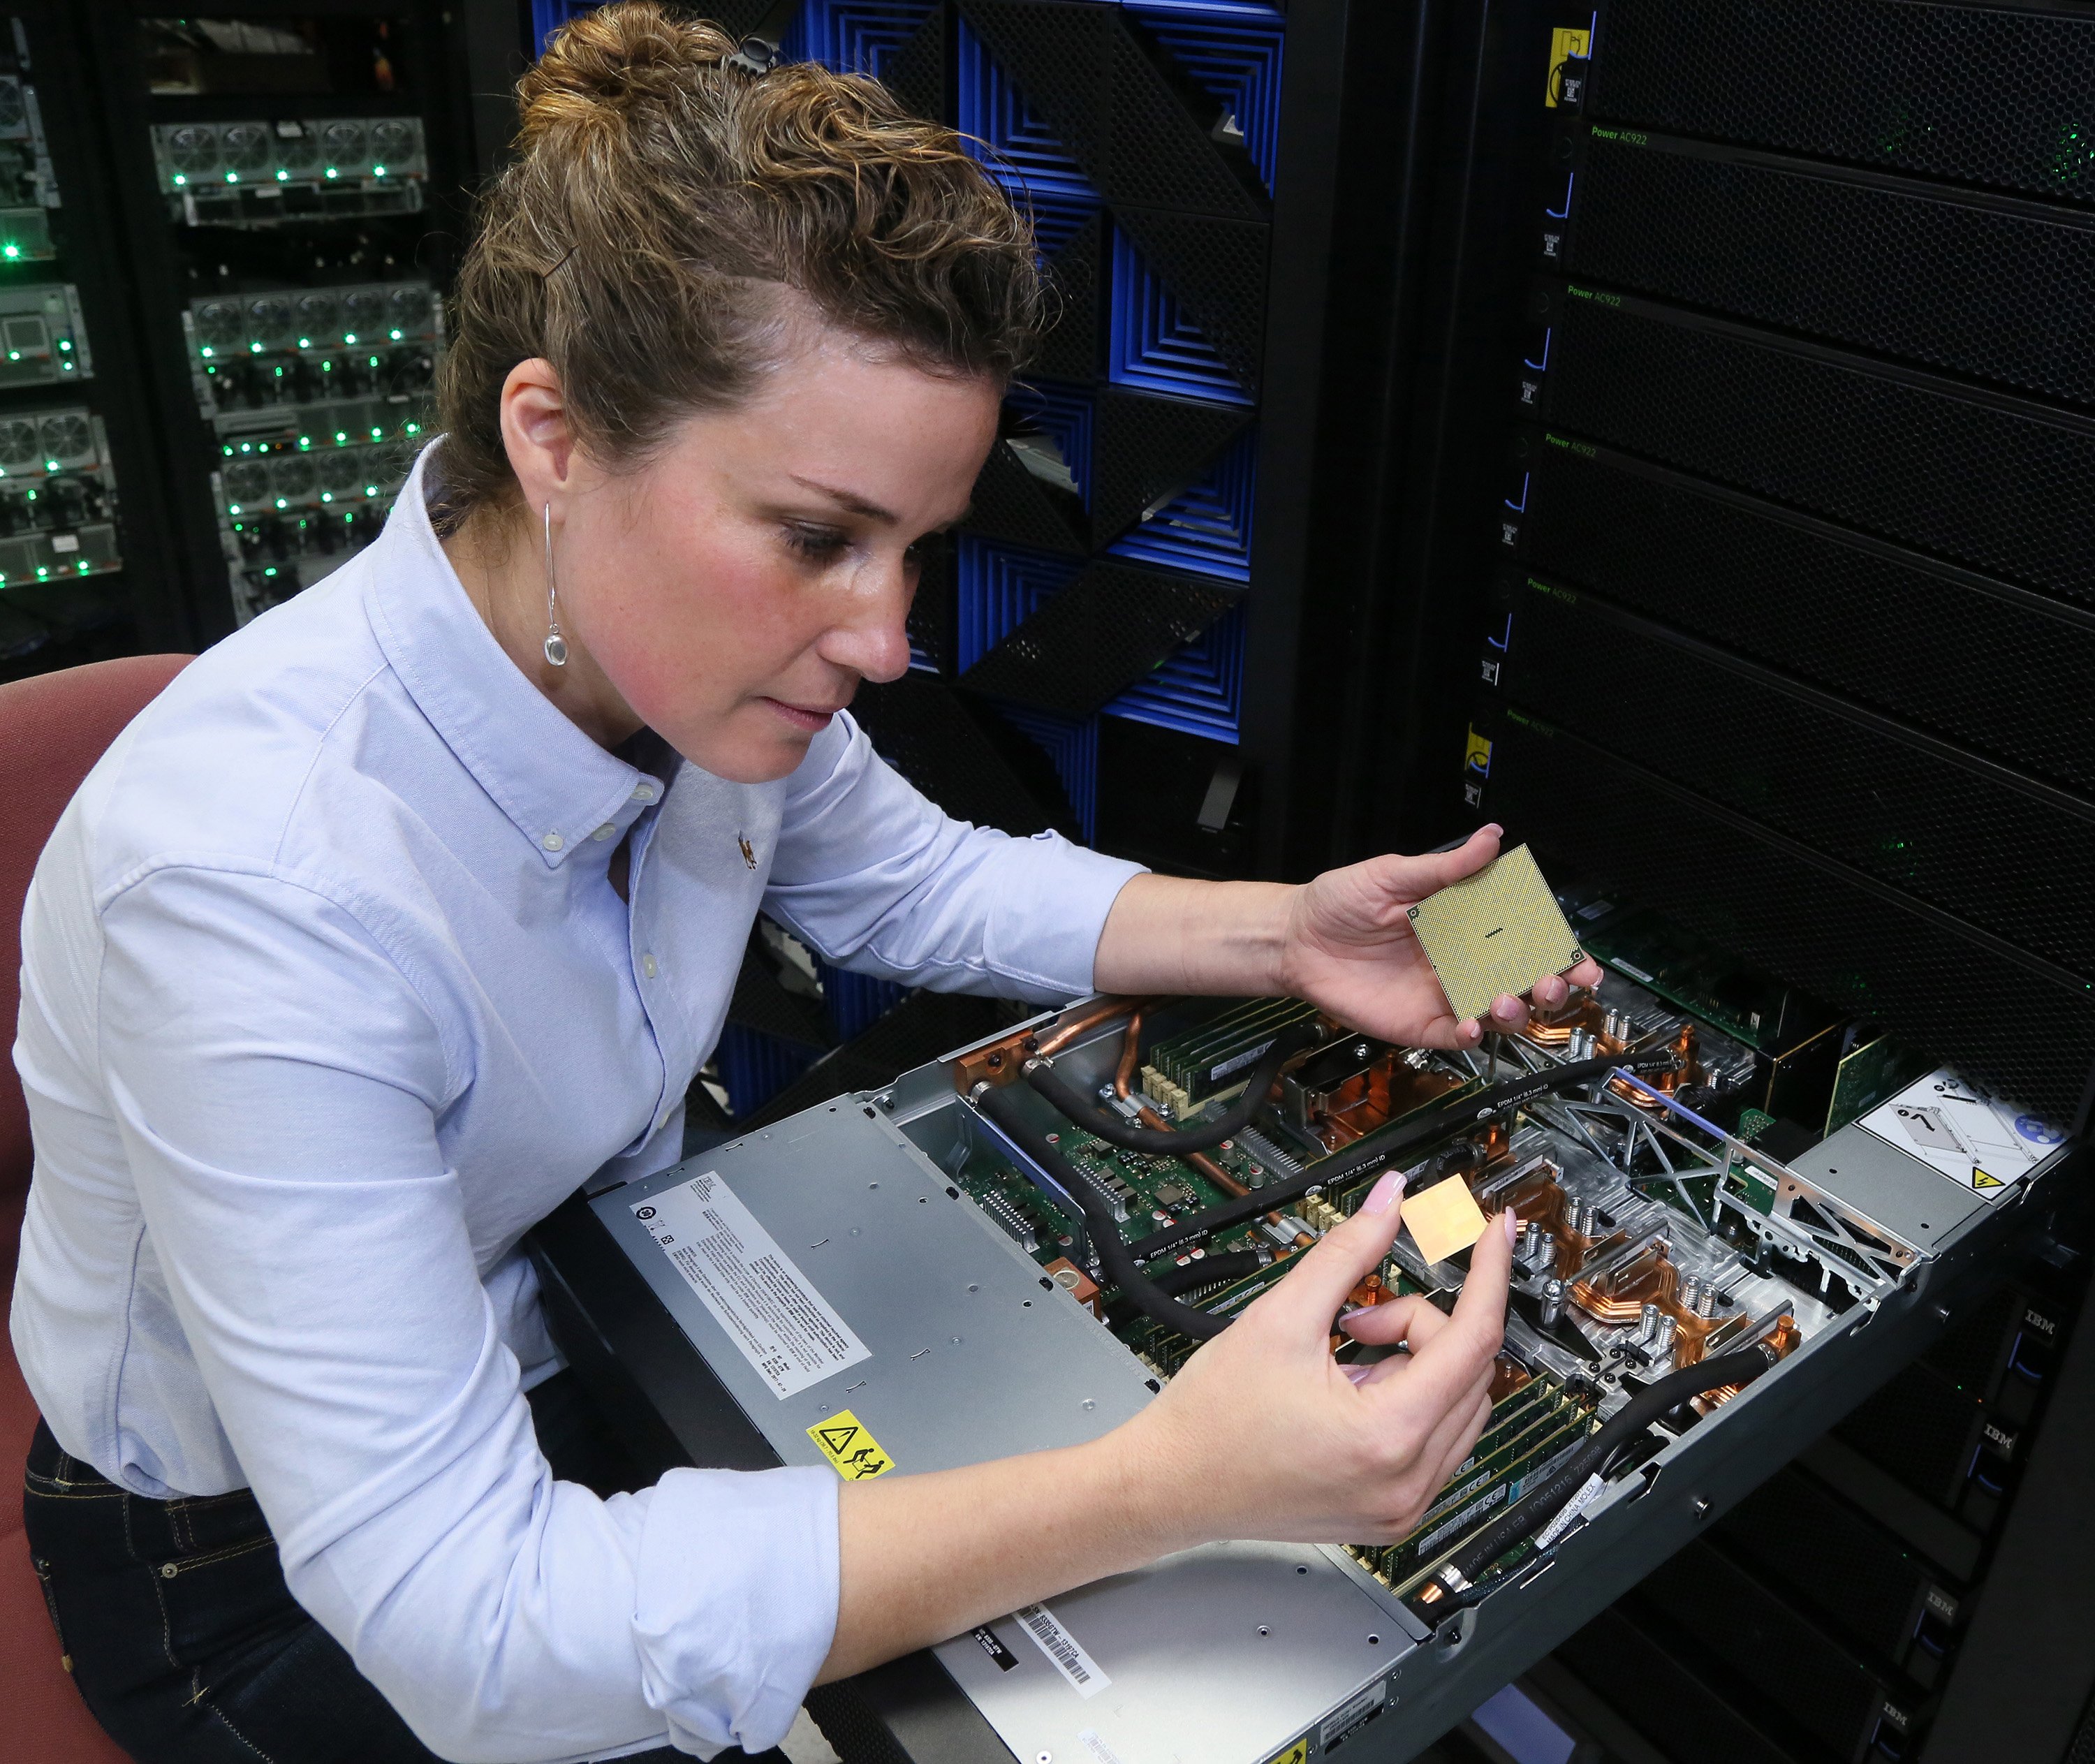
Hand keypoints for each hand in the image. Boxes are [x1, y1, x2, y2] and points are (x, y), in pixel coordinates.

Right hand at [1119, 1170, 1514, 1545]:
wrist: (1171, 1484)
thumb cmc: (1213, 1419)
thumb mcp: (1280, 1317)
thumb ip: (1346, 1252)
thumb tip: (1388, 1202)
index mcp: (1387, 1437)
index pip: (1474, 1339)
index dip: (1489, 1273)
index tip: (1496, 1233)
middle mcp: (1408, 1483)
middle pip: (1470, 1370)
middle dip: (1423, 1323)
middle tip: (1357, 1313)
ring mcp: (1403, 1505)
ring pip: (1461, 1406)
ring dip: (1419, 1363)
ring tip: (1347, 1358)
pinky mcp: (1392, 1513)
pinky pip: (1438, 1441)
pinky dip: (1411, 1400)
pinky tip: (1354, 1390)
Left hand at [1277, 825, 1602, 1048]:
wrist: (1296, 938)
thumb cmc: (1340, 902)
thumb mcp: (1394, 874)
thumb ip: (1447, 867)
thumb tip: (1491, 839)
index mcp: (1465, 923)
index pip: (1525, 938)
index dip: (1558, 950)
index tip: (1578, 957)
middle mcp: (1461, 960)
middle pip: (1523, 980)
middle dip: (1550, 986)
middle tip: (1554, 982)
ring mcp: (1443, 994)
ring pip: (1498, 1012)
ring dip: (1515, 1010)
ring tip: (1508, 1000)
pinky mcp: (1420, 1022)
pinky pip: (1457, 1035)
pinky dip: (1473, 1034)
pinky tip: (1474, 1023)